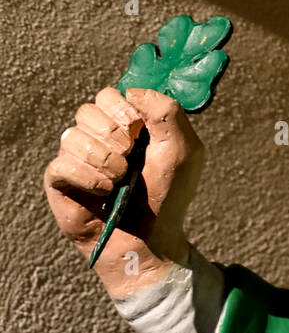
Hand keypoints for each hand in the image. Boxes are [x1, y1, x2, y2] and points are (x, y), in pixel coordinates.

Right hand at [44, 86, 203, 296]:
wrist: (150, 240)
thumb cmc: (167, 195)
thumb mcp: (183, 149)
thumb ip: (167, 111)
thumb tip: (132, 92)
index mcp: (126, 126)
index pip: (110, 95)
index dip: (123, 109)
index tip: (139, 130)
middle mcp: (99, 138)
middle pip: (88, 110)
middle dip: (113, 133)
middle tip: (130, 156)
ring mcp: (78, 158)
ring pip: (72, 135)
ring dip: (103, 158)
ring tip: (121, 179)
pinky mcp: (61, 181)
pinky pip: (61, 164)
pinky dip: (88, 177)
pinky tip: (105, 190)